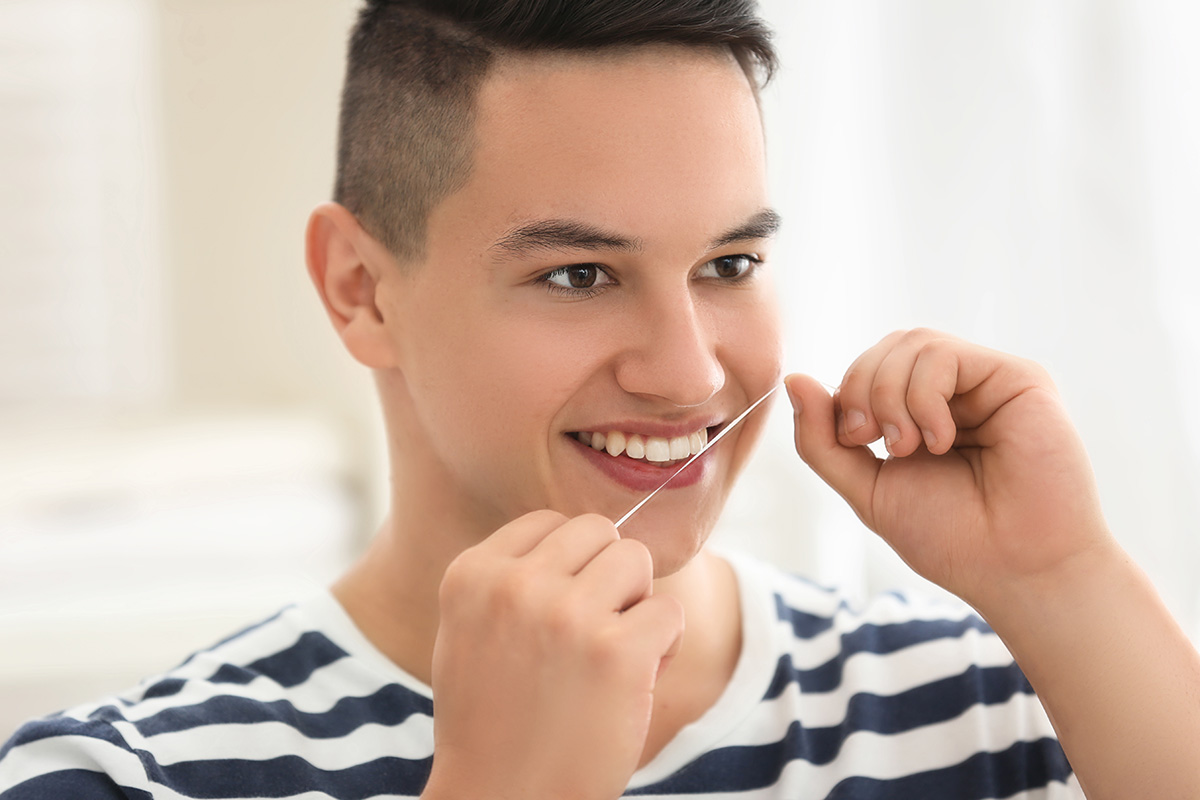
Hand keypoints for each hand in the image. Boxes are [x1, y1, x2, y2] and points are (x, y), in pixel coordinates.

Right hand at [422, 510, 684, 799]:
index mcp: (471, 574)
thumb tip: (578, 537)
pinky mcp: (617, 653)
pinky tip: (635, 683)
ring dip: (637, 603)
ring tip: (614, 654)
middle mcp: (515, 585)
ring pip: (637, 559)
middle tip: (595, 631)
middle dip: (607, 575)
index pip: (548, 522)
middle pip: (598, 531)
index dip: (570, 564)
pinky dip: (664, 647)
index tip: (561, 612)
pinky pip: (669, 613)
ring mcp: (566, 615)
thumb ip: (509, 579)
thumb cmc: (492, 722)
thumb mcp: (469, 632)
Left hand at [786, 329, 1112, 607]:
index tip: (853, 442)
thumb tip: (793, 379)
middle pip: (887, 348)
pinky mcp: (1019, 379)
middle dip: (862, 390)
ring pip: (912, 343)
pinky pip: (945, 355)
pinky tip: (941, 440)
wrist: (1015, 570)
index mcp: (922, 412)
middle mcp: (957, 391)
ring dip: (890, 396)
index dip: (845, 394)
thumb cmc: (951, 537)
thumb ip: (823, 439)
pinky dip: (924, 397)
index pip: (868, 368)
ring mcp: (987, 382)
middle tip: (877, 443)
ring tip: (910, 447)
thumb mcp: (867, 488)